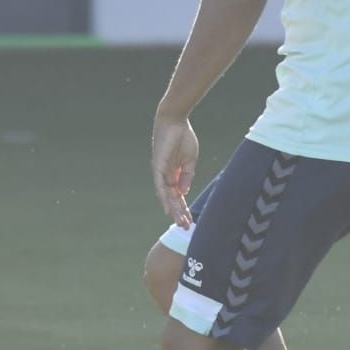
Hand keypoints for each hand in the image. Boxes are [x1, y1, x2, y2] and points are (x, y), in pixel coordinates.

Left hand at [151, 114, 199, 228]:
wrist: (176, 122)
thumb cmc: (183, 138)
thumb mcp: (190, 161)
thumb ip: (186, 176)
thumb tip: (183, 192)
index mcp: (175, 174)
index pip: (179, 195)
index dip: (184, 208)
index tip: (191, 220)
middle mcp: (166, 175)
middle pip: (172, 199)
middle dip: (180, 213)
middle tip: (186, 227)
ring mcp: (161, 172)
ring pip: (166, 195)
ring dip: (173, 209)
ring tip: (179, 222)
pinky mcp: (158, 166)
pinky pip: (159, 185)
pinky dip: (163, 197)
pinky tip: (167, 208)